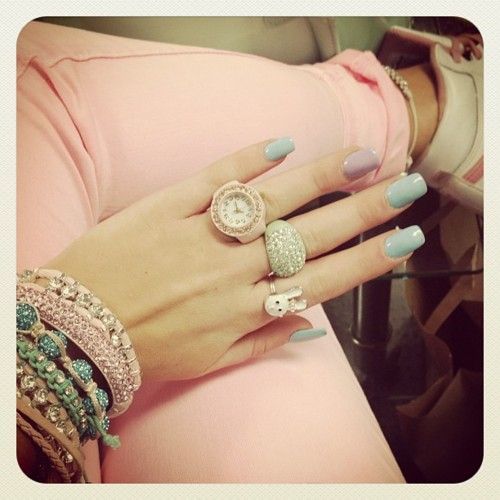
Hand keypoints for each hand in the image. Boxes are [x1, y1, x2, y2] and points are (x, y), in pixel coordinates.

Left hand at [47, 140, 426, 380]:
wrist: (76, 326)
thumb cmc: (145, 348)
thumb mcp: (209, 363)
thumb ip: (262, 341)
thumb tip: (309, 324)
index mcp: (244, 309)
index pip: (321, 281)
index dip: (367, 262)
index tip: (402, 243)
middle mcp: (232, 269)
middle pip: (310, 235)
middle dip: (364, 211)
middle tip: (404, 188)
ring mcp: (201, 233)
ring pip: (272, 200)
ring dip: (320, 178)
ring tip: (360, 158)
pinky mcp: (168, 206)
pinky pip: (214, 178)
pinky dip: (248, 160)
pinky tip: (280, 146)